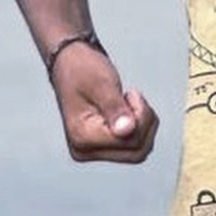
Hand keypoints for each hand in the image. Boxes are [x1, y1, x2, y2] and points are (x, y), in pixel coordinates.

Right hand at [51, 42, 158, 162]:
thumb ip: (115, 108)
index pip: (130, 140)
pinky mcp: (102, 146)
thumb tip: (127, 131)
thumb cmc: (82, 69)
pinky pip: (134, 146)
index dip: (142, 116)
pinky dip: (140, 127)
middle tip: (133, 98)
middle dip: (145, 123)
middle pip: (137, 151)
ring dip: (144, 124)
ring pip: (139, 151)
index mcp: (82, 137)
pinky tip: (127, 109)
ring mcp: (93, 151)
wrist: (69, 64)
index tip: (132, 93)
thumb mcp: (102, 83)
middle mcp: (85, 151)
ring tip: (128, 102)